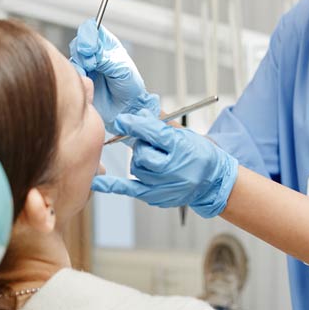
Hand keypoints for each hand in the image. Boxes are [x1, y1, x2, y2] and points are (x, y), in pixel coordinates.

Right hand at [69, 19, 159, 129]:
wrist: (127, 108)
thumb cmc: (130, 87)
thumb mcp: (121, 69)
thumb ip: (104, 57)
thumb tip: (89, 48)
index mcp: (108, 45)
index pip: (92, 30)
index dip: (88, 36)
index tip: (90, 48)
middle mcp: (95, 53)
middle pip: (79, 43)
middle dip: (82, 52)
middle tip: (91, 64)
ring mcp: (86, 65)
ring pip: (73, 57)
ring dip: (79, 65)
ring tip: (89, 74)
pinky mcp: (80, 78)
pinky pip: (71, 72)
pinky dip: (76, 76)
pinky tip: (86, 82)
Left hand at [91, 110, 238, 217]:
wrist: (212, 181)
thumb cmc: (199, 154)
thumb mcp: (184, 134)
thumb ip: (160, 125)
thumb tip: (138, 114)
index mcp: (180, 147)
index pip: (153, 133)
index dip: (136, 125)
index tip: (122, 120)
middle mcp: (171, 168)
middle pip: (142, 152)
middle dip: (143, 145)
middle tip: (154, 144)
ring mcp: (162, 184)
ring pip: (136, 167)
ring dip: (141, 160)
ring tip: (156, 159)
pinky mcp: (154, 195)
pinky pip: (129, 188)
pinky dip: (112, 185)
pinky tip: (96, 181)